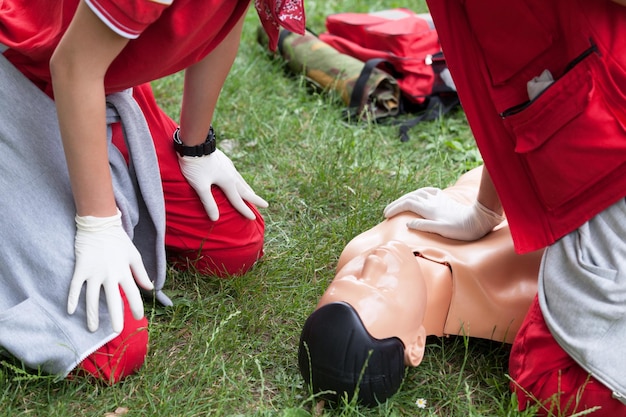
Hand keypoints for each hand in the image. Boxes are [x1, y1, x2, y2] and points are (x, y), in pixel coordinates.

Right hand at [67, 209, 153, 332]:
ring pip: (92, 298)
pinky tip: (70, 312)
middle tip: (117, 332)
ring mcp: (93, 273)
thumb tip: (150, 288)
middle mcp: (110, 275)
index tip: (139, 318)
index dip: (137, 307)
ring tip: (92, 329)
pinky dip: (72, 299)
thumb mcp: (134, 255)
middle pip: (113, 300)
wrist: (99, 224)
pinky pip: (75, 287)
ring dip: (92, 315)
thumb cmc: (118, 240)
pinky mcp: (80, 269)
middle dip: (115, 317)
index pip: (133, 294)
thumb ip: (141, 273)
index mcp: (124, 271)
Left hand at [178, 149, 268, 220]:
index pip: (237, 200)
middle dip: (255, 199)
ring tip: (253, 193)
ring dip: (248, 189)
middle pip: (245, 190)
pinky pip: (236, 174)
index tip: (253, 218)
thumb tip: (215, 219)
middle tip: (266, 205)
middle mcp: (231, 174)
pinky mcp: (224, 161)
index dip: (245, 210)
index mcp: (228, 182)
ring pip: (241, 181)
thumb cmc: (196, 166)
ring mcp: (229, 166)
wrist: (194, 143)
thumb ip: (208, 202)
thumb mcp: (200, 186)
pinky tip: (237, 179)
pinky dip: (240, 180)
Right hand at [383, 187, 504, 240]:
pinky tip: (420, 195)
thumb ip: (424, 225)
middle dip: (397, 203)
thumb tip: (407, 223)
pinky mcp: (445, 200)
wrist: (479, 220)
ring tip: (399, 204)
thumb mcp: (442, 230)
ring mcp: (439, 199)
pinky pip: (429, 191)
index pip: (407, 204)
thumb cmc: (461, 229)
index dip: (395, 208)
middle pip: (409, 197)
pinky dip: (420, 192)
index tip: (386, 215)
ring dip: (406, 197)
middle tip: (387, 211)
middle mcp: (432, 202)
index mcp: (430, 209)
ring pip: (418, 193)